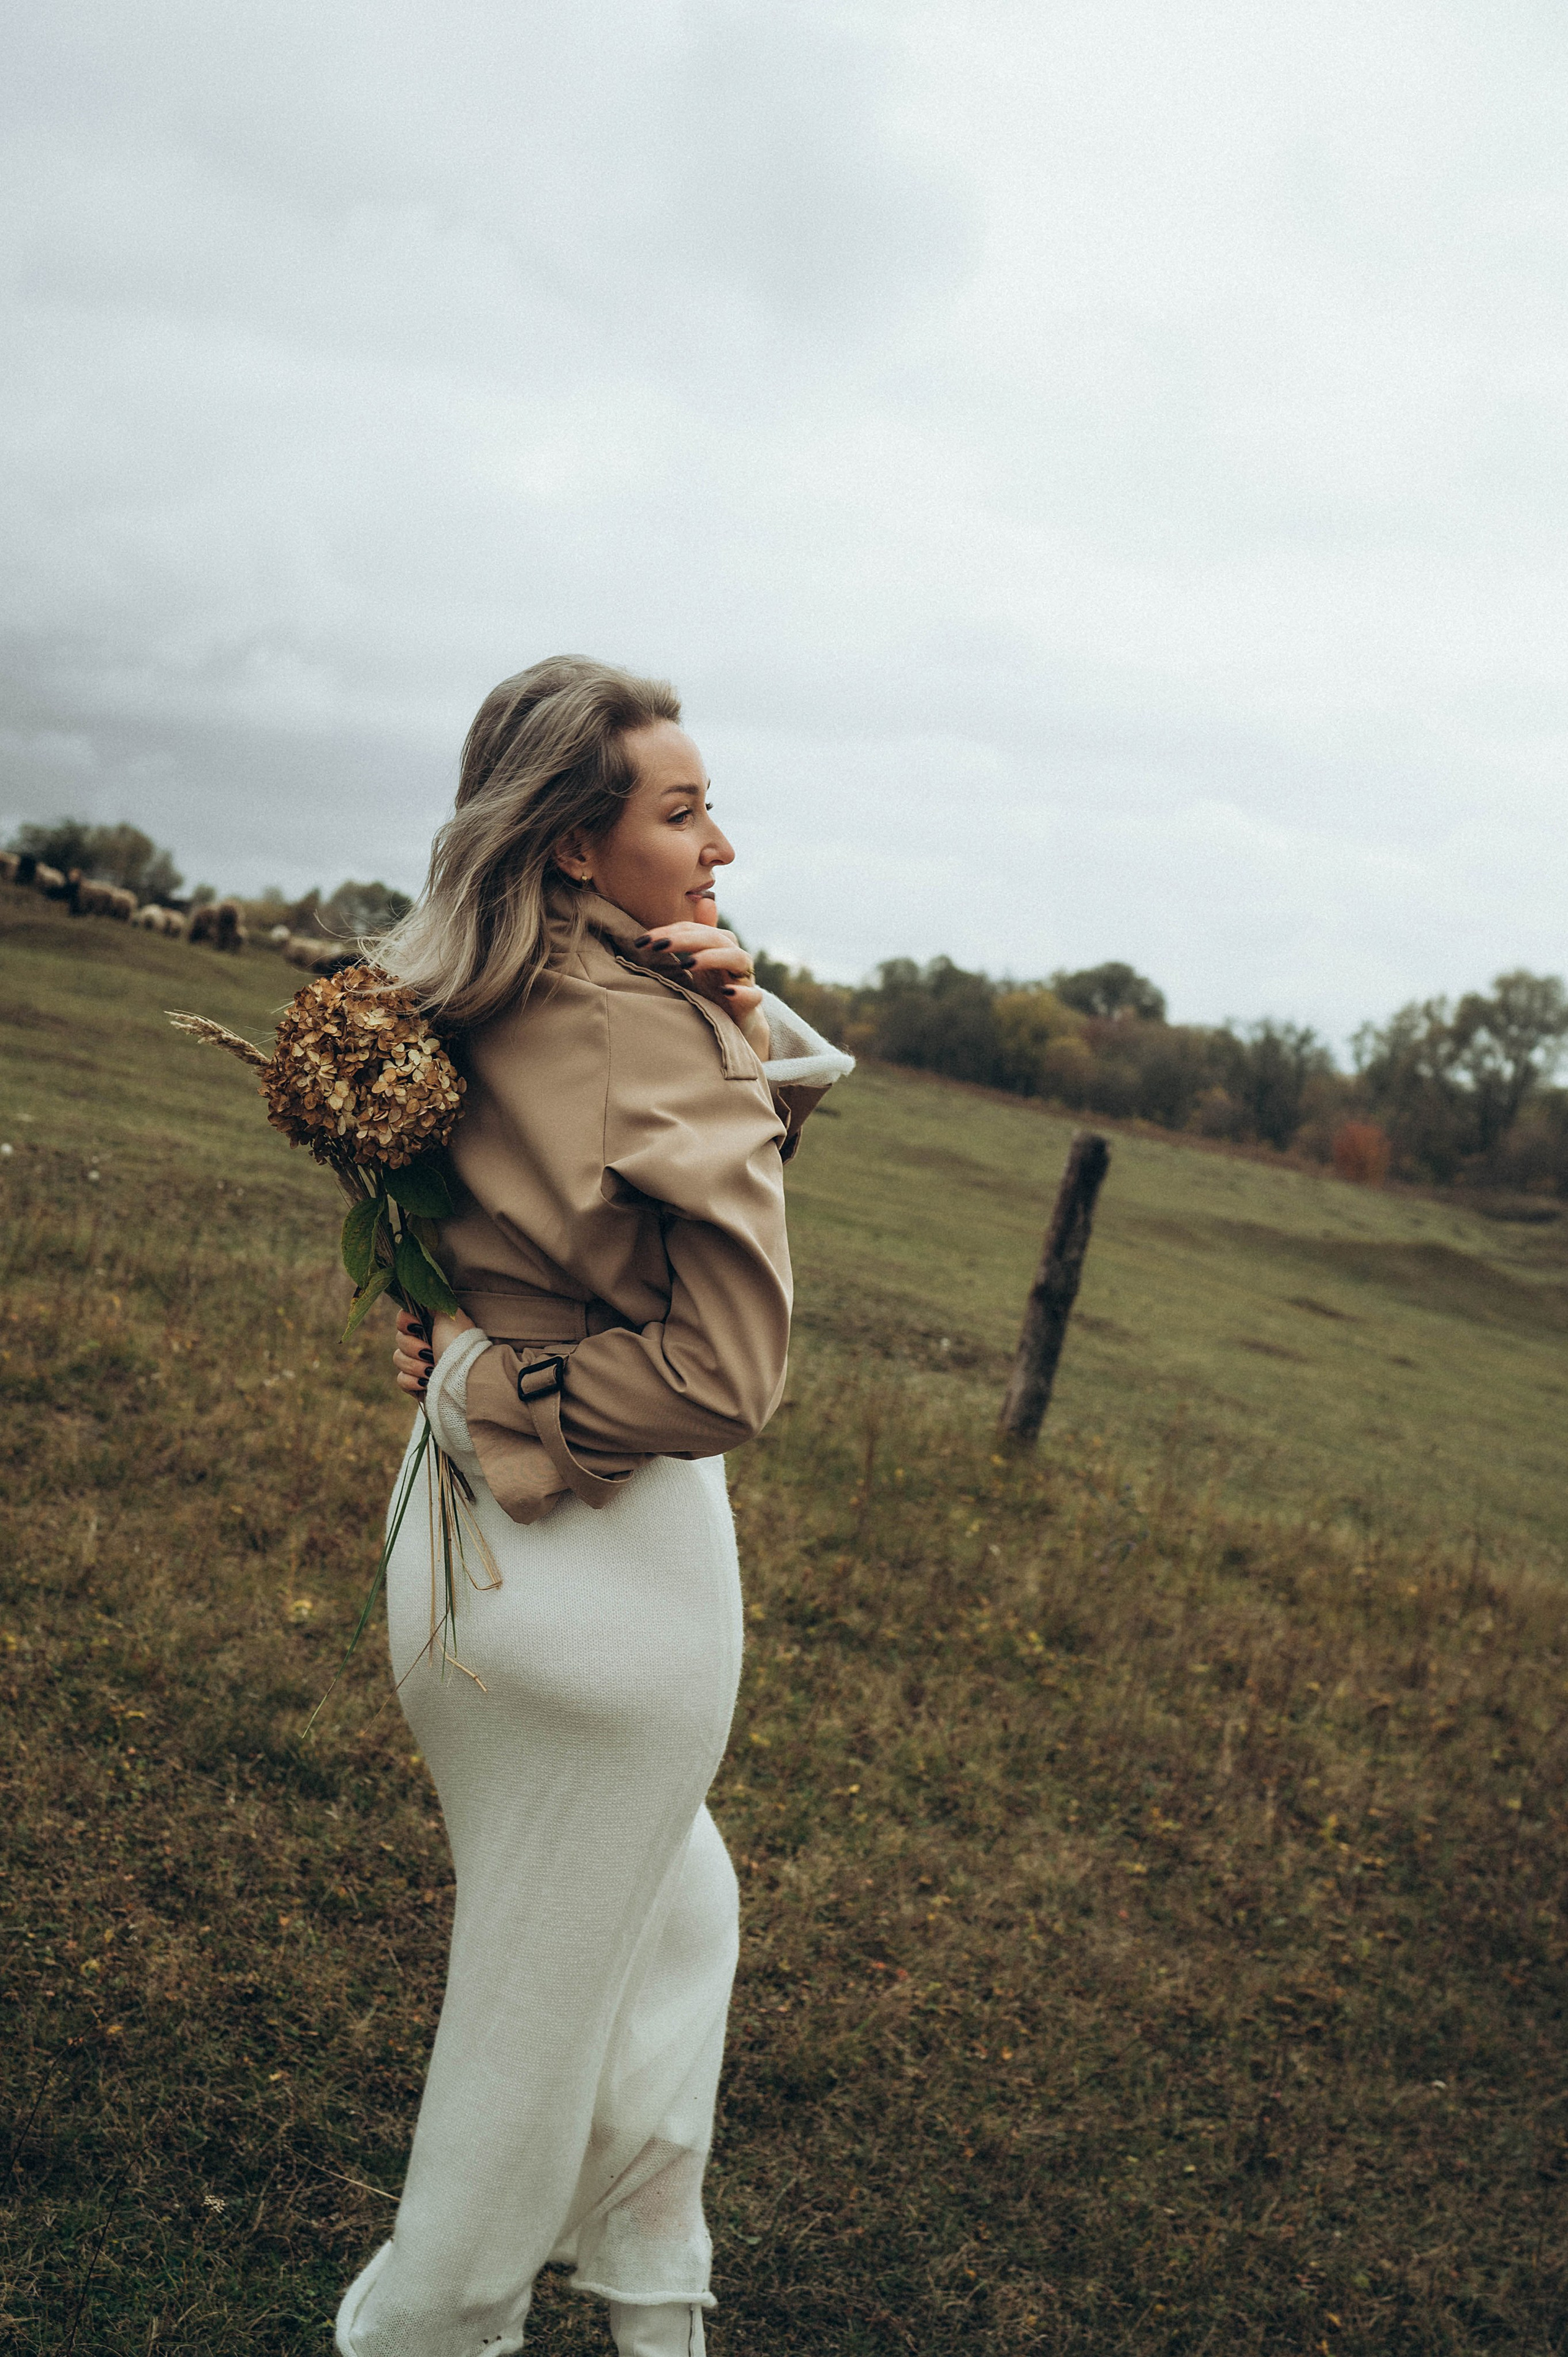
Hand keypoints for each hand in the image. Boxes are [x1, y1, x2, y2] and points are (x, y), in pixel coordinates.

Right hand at [392, 1304, 476, 1396]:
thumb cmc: (460, 1343)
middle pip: (399, 1340)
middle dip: (413, 1348)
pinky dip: (412, 1381)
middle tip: (429, 1352)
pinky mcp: (416, 1383)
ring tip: (432, 1370)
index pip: (402, 1319)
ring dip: (415, 1365)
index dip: (405, 1323)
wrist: (468, 1375)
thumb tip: (422, 1293)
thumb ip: (433, 1302)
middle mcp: (423, 1343)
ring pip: (399, 1359)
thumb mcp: (449, 1315)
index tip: (417, 1327)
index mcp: (429, 1327)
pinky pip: (401, 1380)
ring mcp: (419, 1364)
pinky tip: (426, 1382)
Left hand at [633, 921, 769, 1055]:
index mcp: (720, 944)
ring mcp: (745, 979)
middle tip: (657, 945)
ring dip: (712, 958)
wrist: (738, 1020)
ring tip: (687, 963)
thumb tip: (700, 900)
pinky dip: (741, 992)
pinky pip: (753, 995)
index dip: (669, 931)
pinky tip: (726, 991)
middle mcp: (735, 956)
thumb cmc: (715, 987)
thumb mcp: (700, 961)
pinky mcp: (752, 1003)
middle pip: (713, 939)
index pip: (693, 930)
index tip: (642, 940)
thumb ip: (695, 934)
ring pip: (736, 958)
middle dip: (684, 939)